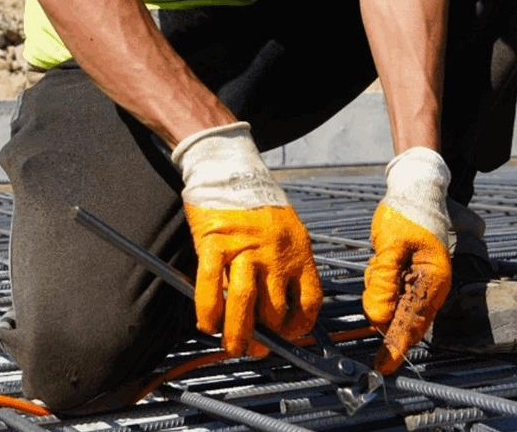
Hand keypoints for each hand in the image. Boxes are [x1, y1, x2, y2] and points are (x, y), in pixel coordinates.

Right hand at [173, 122, 322, 355]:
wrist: (228, 168)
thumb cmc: (256, 202)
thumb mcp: (286, 230)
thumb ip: (286, 264)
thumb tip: (279, 304)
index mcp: (298, 250)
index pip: (309, 299)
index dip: (300, 325)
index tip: (289, 335)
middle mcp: (274, 253)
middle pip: (273, 308)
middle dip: (265, 337)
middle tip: (256, 349)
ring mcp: (244, 248)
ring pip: (244, 303)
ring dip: (238, 333)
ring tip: (233, 347)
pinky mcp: (215, 242)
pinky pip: (211, 285)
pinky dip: (208, 310)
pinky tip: (207, 324)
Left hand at [362, 146, 452, 373]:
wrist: (414, 193)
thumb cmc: (407, 215)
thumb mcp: (392, 245)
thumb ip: (385, 281)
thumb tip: (379, 316)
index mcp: (433, 282)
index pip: (412, 322)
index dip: (395, 346)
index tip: (382, 367)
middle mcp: (430, 289)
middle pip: (401, 319)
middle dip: (383, 308)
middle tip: (379, 273)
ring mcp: (419, 286)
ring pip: (390, 307)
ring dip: (379, 289)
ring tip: (384, 257)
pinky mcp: (407, 280)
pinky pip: (387, 293)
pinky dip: (378, 282)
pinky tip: (383, 259)